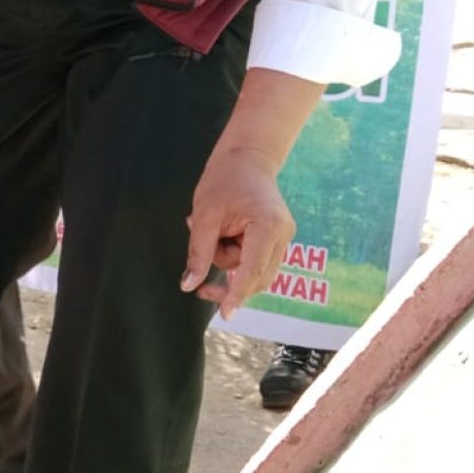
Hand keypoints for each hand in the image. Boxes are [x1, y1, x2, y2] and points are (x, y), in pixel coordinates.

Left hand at [181, 147, 294, 320]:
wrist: (247, 158)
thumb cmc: (223, 181)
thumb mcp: (204, 216)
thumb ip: (198, 253)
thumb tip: (189, 285)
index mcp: (268, 226)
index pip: (252, 270)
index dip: (237, 293)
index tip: (225, 314)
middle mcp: (283, 235)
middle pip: (256, 277)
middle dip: (227, 281)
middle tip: (199, 286)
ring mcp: (284, 238)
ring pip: (254, 271)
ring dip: (228, 263)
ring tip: (211, 232)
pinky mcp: (277, 239)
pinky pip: (255, 261)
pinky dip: (236, 257)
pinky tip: (222, 236)